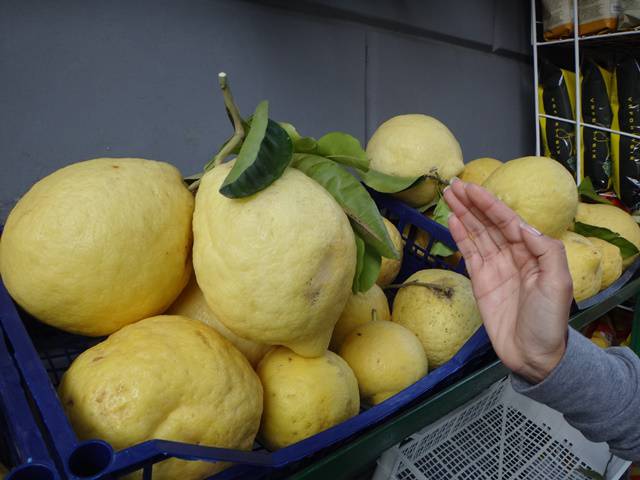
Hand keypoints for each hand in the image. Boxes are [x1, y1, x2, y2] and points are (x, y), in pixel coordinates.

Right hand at [443, 178, 571, 382]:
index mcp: (533, 252)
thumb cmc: (548, 321)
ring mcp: (495, 268)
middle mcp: (512, 255)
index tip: (470, 188)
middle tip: (453, 186)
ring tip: (449, 197)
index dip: (488, 204)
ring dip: (463, 215)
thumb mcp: (558, 283)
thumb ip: (545, 250)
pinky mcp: (481, 282)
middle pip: (489, 223)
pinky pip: (469, 254)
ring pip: (477, 235)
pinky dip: (461, 237)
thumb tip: (522, 226)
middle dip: (472, 204)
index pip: (507, 221)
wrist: (532, 355)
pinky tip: (453, 221)